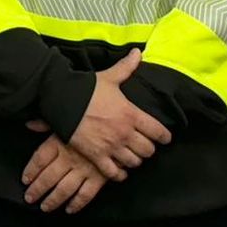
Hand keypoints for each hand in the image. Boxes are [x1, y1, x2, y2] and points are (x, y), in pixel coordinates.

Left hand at [21, 121, 107, 213]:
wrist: (119, 124)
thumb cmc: (92, 117)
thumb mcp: (68, 116)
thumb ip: (47, 123)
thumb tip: (30, 124)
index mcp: (59, 142)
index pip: (40, 158)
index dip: (31, 170)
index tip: (25, 179)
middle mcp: (69, 158)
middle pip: (48, 177)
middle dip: (38, 189)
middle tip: (29, 198)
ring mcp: (84, 169)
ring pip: (64, 189)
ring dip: (53, 200)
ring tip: (45, 207)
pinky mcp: (99, 177)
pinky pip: (86, 194)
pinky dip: (77, 204)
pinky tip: (69, 209)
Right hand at [65, 49, 170, 180]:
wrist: (62, 100)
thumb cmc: (87, 89)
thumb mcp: (109, 77)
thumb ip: (126, 67)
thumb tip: (137, 52)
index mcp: (131, 114)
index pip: (159, 132)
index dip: (164, 136)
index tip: (164, 137)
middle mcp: (124, 133)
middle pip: (148, 151)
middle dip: (148, 149)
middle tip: (144, 145)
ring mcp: (111, 147)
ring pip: (134, 163)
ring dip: (134, 160)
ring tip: (131, 155)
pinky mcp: (97, 156)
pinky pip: (115, 173)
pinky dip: (119, 174)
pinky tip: (119, 169)